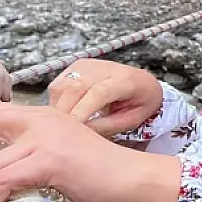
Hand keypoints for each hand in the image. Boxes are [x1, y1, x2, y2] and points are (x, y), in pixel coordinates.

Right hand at [48, 59, 163, 136]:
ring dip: (58, 108)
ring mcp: (88, 65)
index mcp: (125, 80)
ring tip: (66, 125)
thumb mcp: (131, 120)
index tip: (71, 131)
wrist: (143, 82)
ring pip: (61, 86)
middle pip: (75, 88)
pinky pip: (57, 85)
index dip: (81, 111)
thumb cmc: (141, 102)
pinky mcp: (76, 66)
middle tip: (61, 136)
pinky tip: (67, 114)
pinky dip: (57, 102)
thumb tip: (80, 133)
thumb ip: (107, 126)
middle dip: (64, 114)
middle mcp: (104, 68)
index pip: (98, 93)